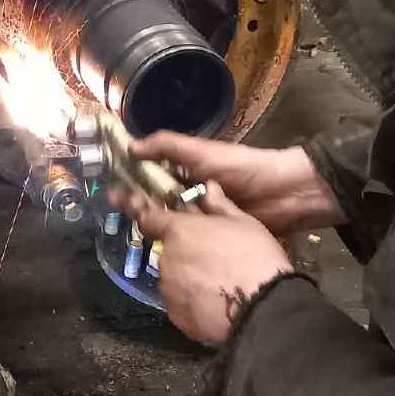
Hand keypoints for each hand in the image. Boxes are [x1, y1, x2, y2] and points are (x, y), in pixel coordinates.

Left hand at [127, 182, 292, 345]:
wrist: (263, 307)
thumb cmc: (256, 258)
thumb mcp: (244, 223)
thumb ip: (219, 206)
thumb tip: (209, 188)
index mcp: (179, 231)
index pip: (150, 219)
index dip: (157, 219)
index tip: (166, 221)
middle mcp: (166, 259)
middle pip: (168, 250)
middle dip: (185, 251)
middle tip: (212, 258)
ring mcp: (168, 290)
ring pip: (173, 278)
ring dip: (187, 277)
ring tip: (216, 284)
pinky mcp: (175, 316)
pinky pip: (179, 303)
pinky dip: (191, 301)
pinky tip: (213, 303)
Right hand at [130, 135, 342, 235]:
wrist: (286, 195)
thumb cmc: (243, 168)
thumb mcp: (203, 152)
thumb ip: (169, 146)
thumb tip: (131, 145)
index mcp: (188, 171)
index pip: (152, 175)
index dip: (131, 180)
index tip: (108, 186)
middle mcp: (192, 194)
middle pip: (158, 200)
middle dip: (136, 203)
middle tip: (111, 209)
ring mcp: (203, 218)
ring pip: (172, 221)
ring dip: (153, 224)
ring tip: (128, 228)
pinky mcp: (216, 239)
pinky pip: (191, 241)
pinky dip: (177, 244)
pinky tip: (160, 250)